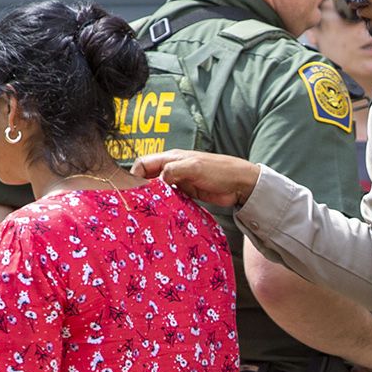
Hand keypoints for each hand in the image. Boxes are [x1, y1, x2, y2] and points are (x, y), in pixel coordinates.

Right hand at [132, 150, 260, 207]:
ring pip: (157, 189)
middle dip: (140, 189)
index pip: (143, 163)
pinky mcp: (186, 193)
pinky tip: (161, 213)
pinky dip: (164, 204)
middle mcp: (172, 169)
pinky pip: (169, 198)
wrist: (241, 184)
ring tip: (145, 212)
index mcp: (171, 158)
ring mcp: (179, 181)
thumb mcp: (194, 167)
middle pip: (148, 177)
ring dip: (152, 198)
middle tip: (135, 204)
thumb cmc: (219, 170)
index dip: (134, 175)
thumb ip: (173, 171)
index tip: (130, 191)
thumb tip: (156, 182)